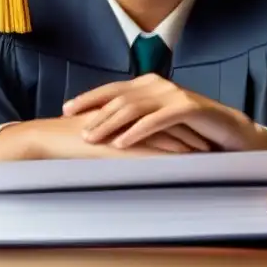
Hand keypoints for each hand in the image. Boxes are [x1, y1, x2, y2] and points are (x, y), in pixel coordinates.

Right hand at [4, 111, 201, 161]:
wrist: (50, 138)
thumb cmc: (71, 139)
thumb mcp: (101, 131)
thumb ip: (118, 132)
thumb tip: (132, 141)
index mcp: (126, 108)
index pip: (162, 111)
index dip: (183, 120)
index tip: (202, 130)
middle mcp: (130, 112)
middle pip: (171, 117)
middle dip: (194, 128)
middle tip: (216, 138)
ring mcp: (127, 125)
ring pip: (166, 130)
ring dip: (189, 140)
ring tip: (209, 150)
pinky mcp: (122, 140)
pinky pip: (153, 144)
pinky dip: (172, 151)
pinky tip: (188, 158)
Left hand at [63, 74, 266, 151]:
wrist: (231, 132)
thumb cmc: (192, 129)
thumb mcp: (160, 122)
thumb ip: (137, 118)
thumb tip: (104, 129)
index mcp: (149, 85)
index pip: (112, 89)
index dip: (88, 98)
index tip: (66, 110)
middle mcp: (159, 85)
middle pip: (118, 97)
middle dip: (94, 113)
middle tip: (75, 129)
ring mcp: (174, 95)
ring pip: (134, 107)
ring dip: (110, 123)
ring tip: (92, 138)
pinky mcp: (189, 108)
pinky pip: (157, 120)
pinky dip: (137, 131)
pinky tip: (122, 143)